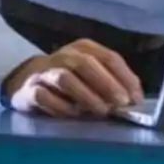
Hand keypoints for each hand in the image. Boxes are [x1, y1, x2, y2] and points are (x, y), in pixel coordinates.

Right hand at [3, 39, 143, 117]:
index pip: (109, 57)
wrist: (27, 79)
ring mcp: (45, 71)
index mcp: (84, 48)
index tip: (135, 97)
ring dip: (86, 95)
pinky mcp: (30, 90)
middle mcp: (64, 55)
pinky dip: (61, 106)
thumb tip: (133, 98)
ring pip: (66, 78)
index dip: (125, 77)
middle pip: (87, 64)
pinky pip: (44, 96)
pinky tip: (74, 114)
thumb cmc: (69, 77)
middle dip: (107, 84)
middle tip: (121, 103)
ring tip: (102, 111)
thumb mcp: (91, 72)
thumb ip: (111, 81)